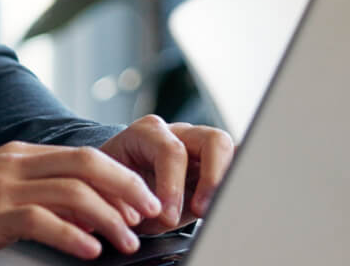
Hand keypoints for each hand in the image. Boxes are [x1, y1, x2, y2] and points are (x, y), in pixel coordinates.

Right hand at [0, 141, 162, 265]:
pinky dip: (73, 235)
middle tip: (151, 214)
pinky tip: (90, 251)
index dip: (121, 177)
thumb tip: (90, 214)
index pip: (83, 155)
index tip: (145, 201)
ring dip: (109, 218)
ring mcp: (2, 186)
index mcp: (18, 155)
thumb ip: (39, 195)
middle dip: (127, 188)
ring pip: (73, 191)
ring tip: (128, 241)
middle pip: (86, 163)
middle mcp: (14, 163)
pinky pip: (43, 220)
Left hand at [99, 116, 234, 233]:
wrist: (115, 182)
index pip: (170, 150)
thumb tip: (149, 216)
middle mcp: (178, 134)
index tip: (167, 216)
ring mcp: (199, 146)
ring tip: (216, 211)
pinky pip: (236, 165)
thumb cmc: (114, 186)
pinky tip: (230, 204)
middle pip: (213, 141)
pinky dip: (236, 183)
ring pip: (231, 151)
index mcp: (147, 134)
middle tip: (201, 211)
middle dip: (212, 179)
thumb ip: (128, 202)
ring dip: (227, 183)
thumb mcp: (113, 192)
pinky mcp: (214, 163)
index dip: (172, 186)